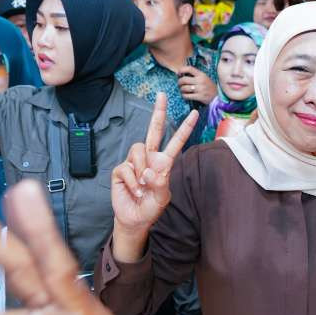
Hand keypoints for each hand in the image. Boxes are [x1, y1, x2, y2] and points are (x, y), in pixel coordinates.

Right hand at [110, 93, 198, 241]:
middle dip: (158, 112)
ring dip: (141, 169)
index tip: (195, 114)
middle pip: (153, 130)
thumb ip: (160, 183)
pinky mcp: (120, 169)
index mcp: (163, 163)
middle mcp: (149, 158)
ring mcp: (134, 162)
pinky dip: (132, 182)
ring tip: (142, 186)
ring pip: (138, 150)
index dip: (185, 128)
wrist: (134, 219)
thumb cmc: (151, 206)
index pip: (175, 142)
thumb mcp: (162, 198)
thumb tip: (149, 171)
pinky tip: (134, 191)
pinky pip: (127, 168)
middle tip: (162, 95)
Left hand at [178, 67, 216, 104]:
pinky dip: (184, 96)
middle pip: (184, 79)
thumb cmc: (209, 87)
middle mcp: (201, 81)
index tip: (179, 74)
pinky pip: (187, 96)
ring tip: (182, 90)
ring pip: (184, 88)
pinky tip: (185, 95)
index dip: (181, 70)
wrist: (217, 97)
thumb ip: (195, 75)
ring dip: (181, 89)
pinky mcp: (200, 97)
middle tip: (179, 84)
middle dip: (179, 82)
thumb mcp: (204, 78)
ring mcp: (200, 89)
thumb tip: (181, 74)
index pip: (189, 68)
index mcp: (201, 75)